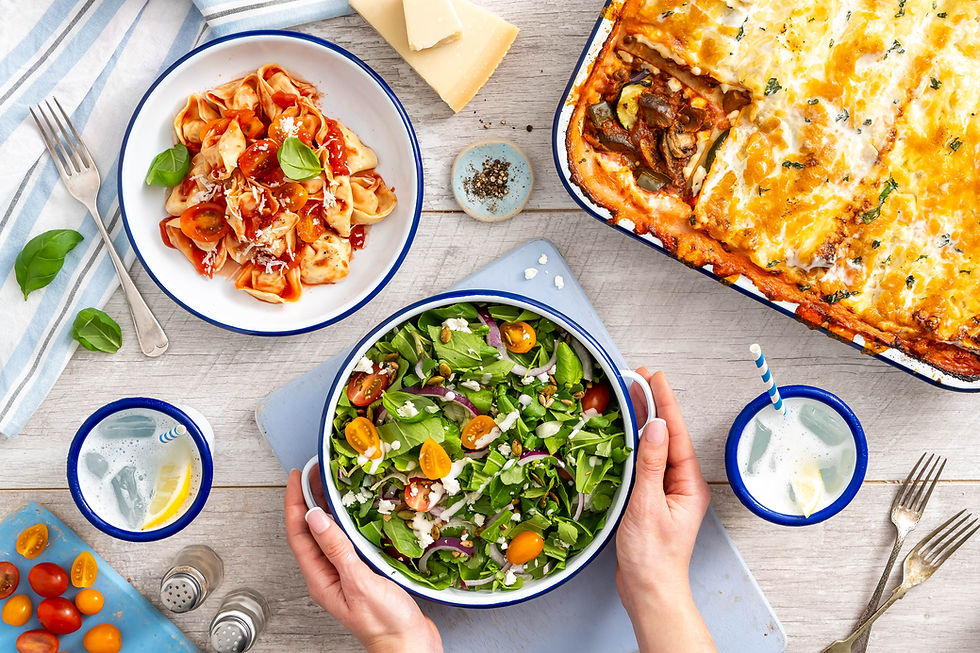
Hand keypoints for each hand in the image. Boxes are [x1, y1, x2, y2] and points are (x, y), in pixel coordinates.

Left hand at [284, 469, 441, 652]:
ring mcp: (345, 574)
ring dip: (327, 508)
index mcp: (320, 578)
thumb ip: (337, 549)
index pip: (299, 533)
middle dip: (308, 499)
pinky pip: (348, 541)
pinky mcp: (363, 573)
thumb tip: (314, 517)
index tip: (297, 476)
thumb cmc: (385, 623)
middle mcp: (328, 574)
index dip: (295, 502)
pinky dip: (348, 521)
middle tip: (314, 472)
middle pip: (310, 531)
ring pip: (329, 534)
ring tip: (331, 484)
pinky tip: (356, 512)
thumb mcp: (359, 582)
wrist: (409, 644)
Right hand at [616, 369, 715, 652]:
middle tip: (639, 376)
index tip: (653, 376)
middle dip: (655, 404)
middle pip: (669, 435)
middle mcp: (682, 483)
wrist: (649, 592)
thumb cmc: (651, 557)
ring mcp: (668, 491)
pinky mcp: (653, 500)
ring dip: (645, 420)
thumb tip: (656, 426)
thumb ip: (651, 463)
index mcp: (688, 483)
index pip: (677, 433)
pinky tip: (626, 433)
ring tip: (632, 394)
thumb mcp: (647, 505)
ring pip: (657, 447)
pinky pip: (647, 462)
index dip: (664, 402)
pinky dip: (636, 443)